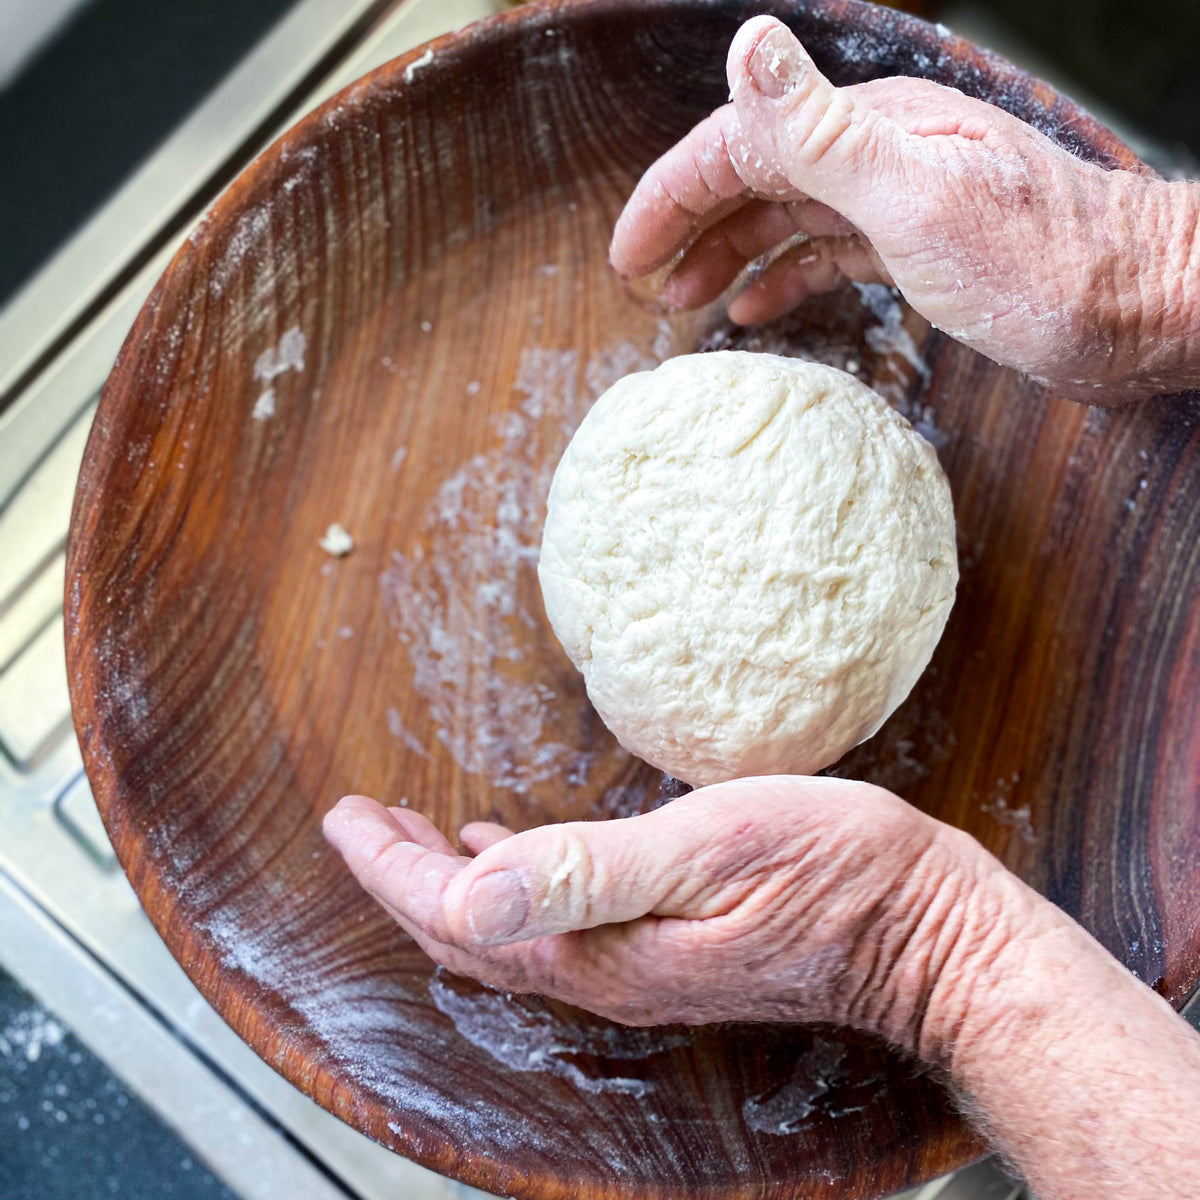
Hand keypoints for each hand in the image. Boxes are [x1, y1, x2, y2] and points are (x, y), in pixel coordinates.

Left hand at [323, 776, 978, 1045]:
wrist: (927, 936)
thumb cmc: (832, 875)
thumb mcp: (708, 851)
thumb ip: (586, 873)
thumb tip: (469, 893)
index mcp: (601, 950)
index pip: (459, 916)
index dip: (391, 866)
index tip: (346, 811)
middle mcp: (607, 972)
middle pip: (471, 931)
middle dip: (403, 876)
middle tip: (361, 817)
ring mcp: (639, 966)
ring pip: (509, 928)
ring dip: (451, 881)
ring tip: (413, 834)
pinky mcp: (668, 948)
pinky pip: (557, 922)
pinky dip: (511, 884)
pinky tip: (510, 849)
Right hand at [610, 16, 1199, 402]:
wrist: (1136, 308)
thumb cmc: (1037, 260)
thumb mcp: (915, 193)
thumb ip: (822, 130)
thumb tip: (744, 46)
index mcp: (867, 131)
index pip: (739, 145)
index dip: (672, 195)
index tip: (627, 253)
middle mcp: (876, 156)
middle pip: (754, 178)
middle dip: (689, 225)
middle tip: (640, 280)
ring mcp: (897, 203)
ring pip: (785, 221)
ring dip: (729, 256)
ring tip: (683, 302)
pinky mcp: (918, 252)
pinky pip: (826, 256)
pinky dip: (782, 278)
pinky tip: (756, 310)